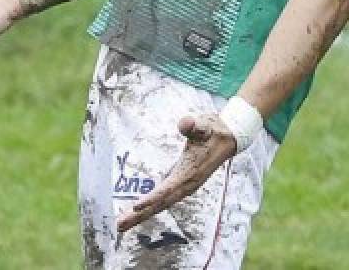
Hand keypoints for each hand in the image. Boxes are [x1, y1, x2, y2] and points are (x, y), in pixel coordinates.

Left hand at [116, 114, 236, 232]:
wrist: (229, 139)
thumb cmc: (213, 131)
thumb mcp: (205, 125)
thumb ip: (194, 125)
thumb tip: (185, 123)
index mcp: (190, 173)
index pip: (168, 188)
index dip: (152, 198)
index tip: (136, 206)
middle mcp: (187, 184)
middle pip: (160, 203)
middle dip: (140, 215)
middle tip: (119, 226)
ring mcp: (184, 186)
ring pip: (160, 204)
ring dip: (141, 215)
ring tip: (121, 225)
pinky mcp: (181, 184)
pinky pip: (163, 199)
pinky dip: (149, 207)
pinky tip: (136, 212)